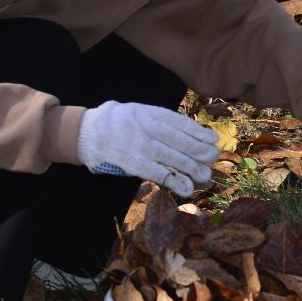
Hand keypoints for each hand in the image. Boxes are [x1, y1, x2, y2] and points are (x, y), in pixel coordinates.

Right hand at [77, 101, 220, 198]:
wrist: (87, 132)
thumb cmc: (118, 123)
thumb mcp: (139, 112)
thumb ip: (161, 121)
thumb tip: (193, 134)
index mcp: (149, 112)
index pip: (180, 123)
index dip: (198, 132)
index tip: (213, 139)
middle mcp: (146, 127)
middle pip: (180, 141)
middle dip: (200, 151)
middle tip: (214, 157)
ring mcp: (139, 145)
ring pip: (172, 157)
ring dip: (192, 168)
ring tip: (206, 175)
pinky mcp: (132, 162)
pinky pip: (157, 172)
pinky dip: (174, 181)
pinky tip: (187, 188)